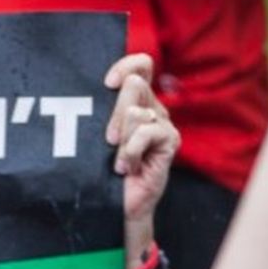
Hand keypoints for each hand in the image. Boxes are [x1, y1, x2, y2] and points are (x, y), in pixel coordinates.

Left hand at [104, 53, 179, 228]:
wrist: (119, 203)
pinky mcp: (170, 141)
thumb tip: (105, 86)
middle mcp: (153, 108)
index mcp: (136, 100)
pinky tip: (129, 167)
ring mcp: (163, 124)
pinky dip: (131, 152)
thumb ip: (103, 109)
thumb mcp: (97, 134)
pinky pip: (145, 133)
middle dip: (114, 113)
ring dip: (121, 141)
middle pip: (134, 84)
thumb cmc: (103, 168)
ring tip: (120, 161)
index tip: (107, 84)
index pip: (141, 64)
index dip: (125, 65)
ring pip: (136, 112)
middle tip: (109, 141)